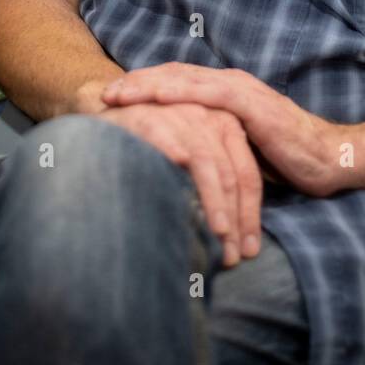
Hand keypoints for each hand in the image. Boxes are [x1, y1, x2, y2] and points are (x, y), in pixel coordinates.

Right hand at [96, 100, 262, 266]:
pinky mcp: (151, 118)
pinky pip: (170, 145)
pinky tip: (182, 197)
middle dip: (236, 219)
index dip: (250, 215)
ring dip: (215, 202)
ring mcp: (181, 115)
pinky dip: (179, 169)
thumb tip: (230, 236)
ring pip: (208, 164)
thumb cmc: (156, 138)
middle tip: (233, 257)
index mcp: (226, 124)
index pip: (246, 176)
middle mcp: (209, 116)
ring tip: (219, 233)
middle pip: (232, 174)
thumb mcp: (193, 154)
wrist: (114, 107)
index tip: (249, 251)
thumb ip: (213, 182)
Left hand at [101, 65, 344, 197]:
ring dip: (147, 85)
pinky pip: (209, 94)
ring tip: (115, 95)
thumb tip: (181, 164)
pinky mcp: (252, 104)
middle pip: (172, 75)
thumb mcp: (238, 150)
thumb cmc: (287, 160)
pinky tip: (155, 96)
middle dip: (135, 83)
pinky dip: (179, 92)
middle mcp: (229, 84)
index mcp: (225, 93)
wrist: (330, 159)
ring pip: (183, 80)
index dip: (142, 88)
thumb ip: (212, 145)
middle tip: (101, 94)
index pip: (175, 83)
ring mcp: (240, 91)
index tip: (110, 99)